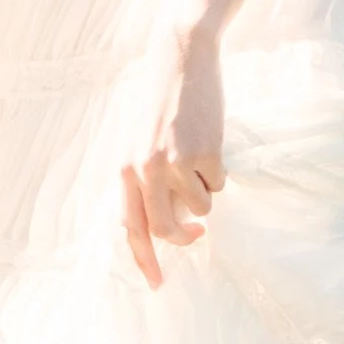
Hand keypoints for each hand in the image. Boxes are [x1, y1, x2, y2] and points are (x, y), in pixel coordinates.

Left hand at [121, 26, 225, 289]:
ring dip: (204, 193)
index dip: (143, 260)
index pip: (131, 227)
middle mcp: (146, 169)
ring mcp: (176, 162)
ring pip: (199, 206)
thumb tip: (157, 226)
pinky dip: (218, 173)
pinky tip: (210, 145)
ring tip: (199, 159)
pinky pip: (218, 184)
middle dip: (183, 237)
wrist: (181, 60)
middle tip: (196, 232)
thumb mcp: (139, 141)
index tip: (156, 283)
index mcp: (125, 168)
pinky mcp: (205, 153)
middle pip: (164, 229)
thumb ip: (142, 180)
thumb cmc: (161, 102)